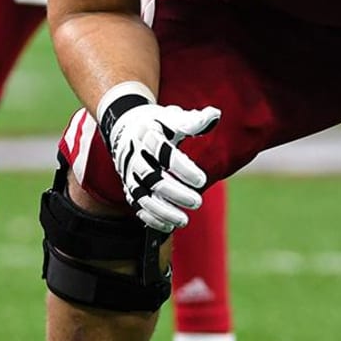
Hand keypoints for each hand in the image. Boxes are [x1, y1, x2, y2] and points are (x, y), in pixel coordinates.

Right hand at [102, 100, 219, 231]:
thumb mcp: (172, 116)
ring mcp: (129, 172)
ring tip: (184, 220)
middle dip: (175, 193)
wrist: (125, 126)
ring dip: (163, 211)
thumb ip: (193, 120)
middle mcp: (135, 155)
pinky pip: (136, 205)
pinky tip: (169, 226)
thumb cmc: (157, 123)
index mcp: (148, 135)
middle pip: (152, 178)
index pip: (163, 152)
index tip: (202, 179)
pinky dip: (151, 217)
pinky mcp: (128, 185)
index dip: (182, 167)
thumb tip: (215, 115)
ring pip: (142, 196)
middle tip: (197, 202)